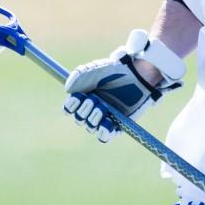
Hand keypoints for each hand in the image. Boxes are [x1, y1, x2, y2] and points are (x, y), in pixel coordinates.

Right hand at [63, 29, 185, 141]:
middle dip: (83, 110)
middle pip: (79, 119)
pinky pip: (105, 135)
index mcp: (84, 97)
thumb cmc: (115, 70)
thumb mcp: (94, 69)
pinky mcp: (118, 125)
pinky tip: (106, 122)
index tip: (78, 97)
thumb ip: (78, 76)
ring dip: (93, 119)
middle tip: (94, 99)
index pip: (70, 109)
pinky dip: (102, 132)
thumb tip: (67, 90)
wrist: (137, 74)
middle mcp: (93, 109)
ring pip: (91, 127)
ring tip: (102, 107)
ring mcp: (105, 117)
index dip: (70, 106)